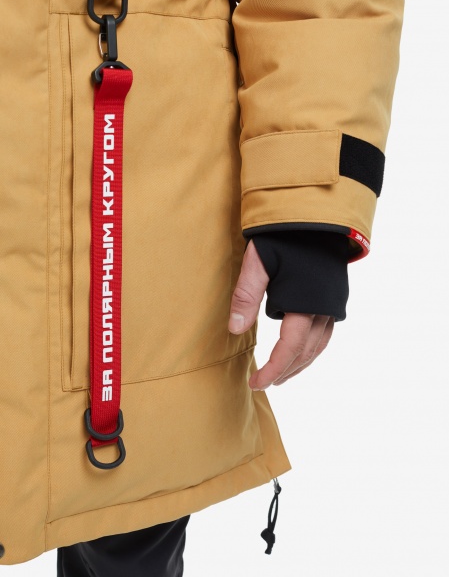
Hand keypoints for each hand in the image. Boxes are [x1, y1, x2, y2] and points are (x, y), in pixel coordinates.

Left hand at [228, 239, 334, 389]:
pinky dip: (313, 349)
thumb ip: (246, 295)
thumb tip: (235, 330)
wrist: (318, 214)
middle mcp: (324, 309)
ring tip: (282, 375)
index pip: (289, 349)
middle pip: (306, 352)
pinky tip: (302, 350)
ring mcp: (333, 304)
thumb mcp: (258, 260)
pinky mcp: (335, 297)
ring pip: (319, 346)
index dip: (272, 369)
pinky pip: (326, 334)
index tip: (255, 383)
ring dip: (300, 364)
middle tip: (264, 382)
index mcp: (305, 303)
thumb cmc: (284, 235)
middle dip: (285, 371)